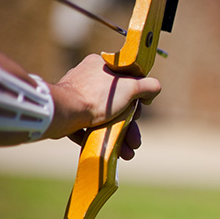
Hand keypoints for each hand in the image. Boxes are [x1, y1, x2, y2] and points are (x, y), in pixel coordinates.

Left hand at [45, 54, 160, 158]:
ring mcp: (77, 96)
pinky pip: (89, 125)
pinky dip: (100, 137)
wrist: (64, 112)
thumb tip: (155, 88)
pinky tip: (110, 150)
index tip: (139, 111)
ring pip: (104, 117)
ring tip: (127, 154)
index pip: (126, 81)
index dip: (136, 99)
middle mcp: (88, 78)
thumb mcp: (131, 87)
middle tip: (135, 141)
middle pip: (117, 103)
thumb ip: (149, 86)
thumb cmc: (98, 96)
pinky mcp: (69, 113)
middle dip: (129, 126)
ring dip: (119, 136)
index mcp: (101, 65)